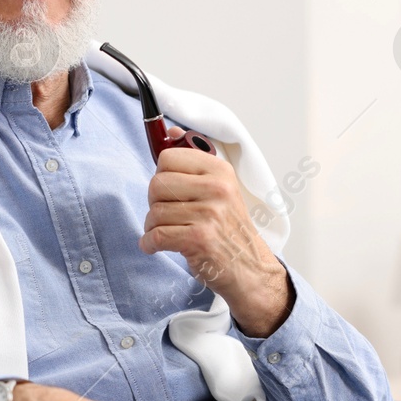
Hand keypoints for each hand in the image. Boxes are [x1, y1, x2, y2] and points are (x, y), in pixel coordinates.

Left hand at [140, 126, 292, 337]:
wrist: (249, 268)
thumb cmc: (229, 229)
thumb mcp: (220, 188)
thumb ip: (195, 161)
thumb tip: (171, 133)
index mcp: (220, 171)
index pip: (168, 157)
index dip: (162, 175)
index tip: (170, 190)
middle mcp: (217, 189)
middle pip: (157, 184)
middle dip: (154, 202)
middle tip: (168, 214)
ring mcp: (209, 214)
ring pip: (154, 212)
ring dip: (152, 226)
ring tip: (167, 232)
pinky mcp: (199, 239)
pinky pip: (157, 235)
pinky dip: (150, 243)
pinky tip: (156, 245)